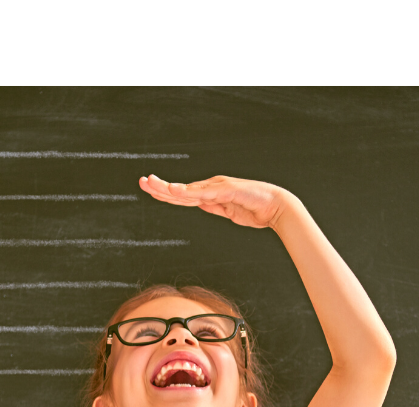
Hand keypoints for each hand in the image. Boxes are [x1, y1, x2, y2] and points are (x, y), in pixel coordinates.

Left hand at [139, 174, 289, 228]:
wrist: (276, 207)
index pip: (183, 195)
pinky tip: (175, 191)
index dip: (165, 192)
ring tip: (152, 184)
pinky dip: (188, 192)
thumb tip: (201, 205)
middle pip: (182, 190)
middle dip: (160, 186)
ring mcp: (218, 187)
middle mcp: (212, 187)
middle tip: (142, 181)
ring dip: (169, 188)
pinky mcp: (226, 190)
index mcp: (211, 193)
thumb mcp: (229, 211)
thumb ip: (214, 207)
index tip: (149, 189)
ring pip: (189, 190)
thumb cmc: (255, 209)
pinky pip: (204, 193)